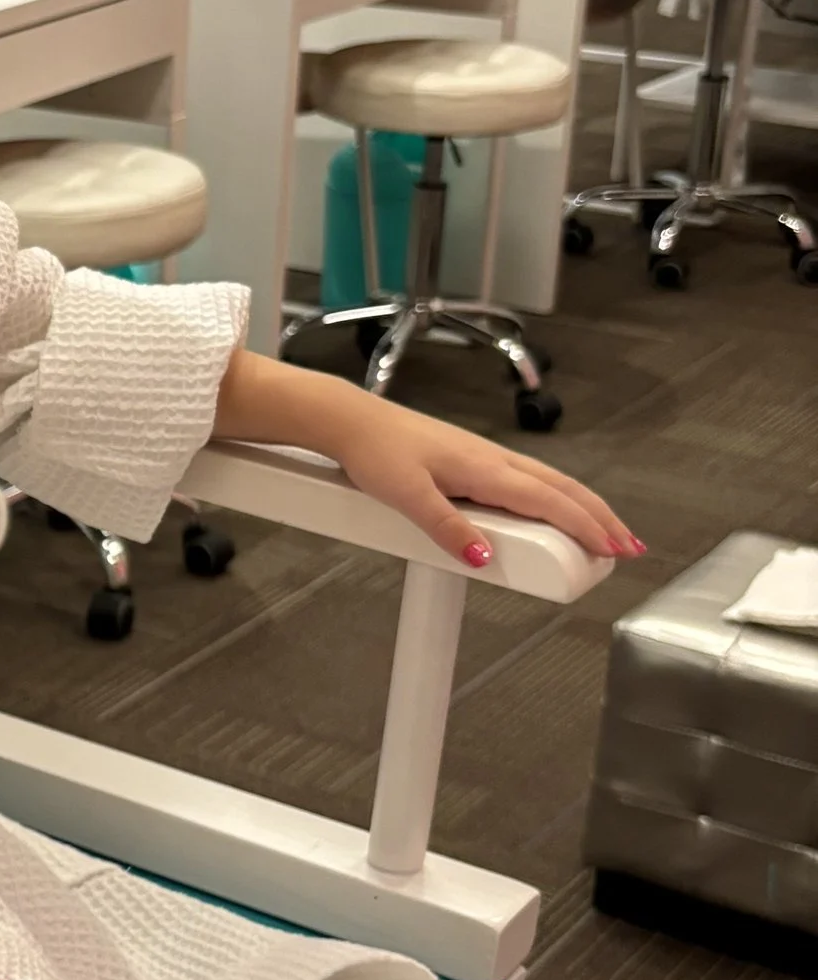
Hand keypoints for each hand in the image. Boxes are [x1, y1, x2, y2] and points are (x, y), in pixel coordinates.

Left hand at [324, 394, 641, 569]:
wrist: (352, 422)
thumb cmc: (376, 452)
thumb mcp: (407, 496)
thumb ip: (446, 528)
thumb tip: (483, 558)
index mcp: (485, 468)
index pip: (549, 501)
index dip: (585, 526)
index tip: (612, 550)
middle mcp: (494, 460)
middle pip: (564, 489)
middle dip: (601, 518)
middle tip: (628, 547)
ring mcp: (486, 457)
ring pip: (550, 482)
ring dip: (584, 507)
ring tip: (606, 533)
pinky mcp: (474, 459)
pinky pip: (530, 480)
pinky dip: (557, 496)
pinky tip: (556, 509)